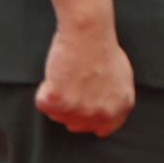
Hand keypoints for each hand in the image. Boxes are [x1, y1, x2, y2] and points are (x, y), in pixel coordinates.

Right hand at [36, 18, 134, 136]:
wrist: (89, 33)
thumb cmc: (103, 49)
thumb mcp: (121, 79)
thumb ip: (113, 100)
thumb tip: (103, 111)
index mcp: (120, 107)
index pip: (103, 129)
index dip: (89, 120)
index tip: (80, 109)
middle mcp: (102, 113)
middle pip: (75, 124)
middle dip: (70, 108)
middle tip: (70, 85)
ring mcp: (81, 109)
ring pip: (57, 115)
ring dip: (56, 99)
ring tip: (66, 75)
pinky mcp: (59, 101)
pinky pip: (42, 103)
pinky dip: (43, 90)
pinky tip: (55, 74)